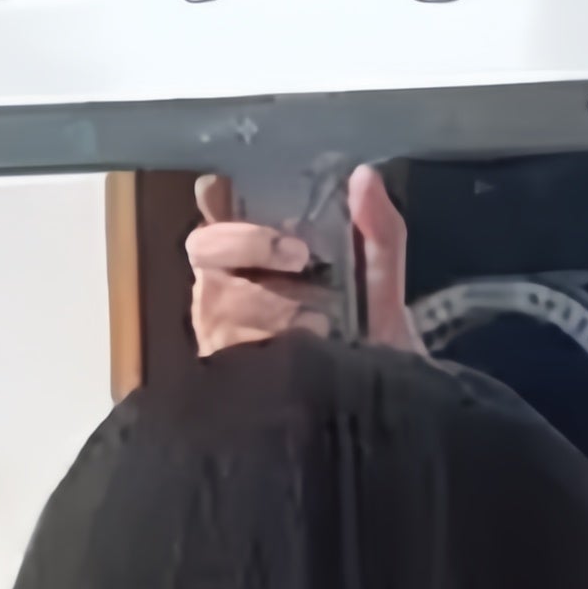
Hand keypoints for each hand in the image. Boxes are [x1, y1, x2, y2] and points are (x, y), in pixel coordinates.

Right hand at [185, 166, 415, 356]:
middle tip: (297, 255)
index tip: (231, 191)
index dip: (215, 198)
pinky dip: (266, 342)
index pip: (213, 213)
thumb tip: (366, 176)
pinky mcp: (228, 372)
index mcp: (258, 259)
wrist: (383, 412)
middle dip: (245, 243)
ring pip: (215, 297)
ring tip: (315, 317)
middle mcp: (231, 289)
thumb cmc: (372, 344)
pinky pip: (227, 348)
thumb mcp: (382, 287)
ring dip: (264, 300)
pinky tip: (303, 347)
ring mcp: (224, 332)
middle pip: (204, 247)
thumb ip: (379, 233)